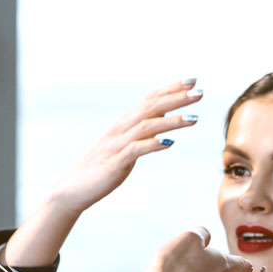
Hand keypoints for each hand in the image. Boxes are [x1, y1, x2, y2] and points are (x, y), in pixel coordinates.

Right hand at [48, 80, 202, 214]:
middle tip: (200, 92)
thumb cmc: (101, 170)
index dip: (171, 89)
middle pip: (151, 107)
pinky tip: (170, 143)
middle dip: (177, 99)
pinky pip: (135, 150)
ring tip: (194, 118)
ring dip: (172, 121)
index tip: (193, 81)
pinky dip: (152, 144)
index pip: (150, 99)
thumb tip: (164, 125)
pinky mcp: (115, 164)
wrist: (73, 190)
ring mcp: (117, 145)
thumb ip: (142, 135)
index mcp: (124, 124)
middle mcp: (121, 129)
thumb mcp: (125, 148)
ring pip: (147, 126)